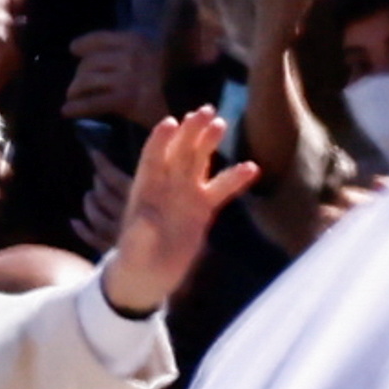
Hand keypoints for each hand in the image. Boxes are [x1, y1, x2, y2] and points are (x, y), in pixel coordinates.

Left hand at [99, 110, 254, 315]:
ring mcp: (186, 195)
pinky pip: (221, 188)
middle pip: (179, 152)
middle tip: (205, 111)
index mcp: (146, 190)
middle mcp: (167, 186)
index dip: (161, 141)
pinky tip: (253, 167)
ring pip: (199, 162)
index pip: (153, 159)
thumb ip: (140, 234)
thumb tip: (148, 221)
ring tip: (221, 124)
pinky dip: (235, 178)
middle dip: (191, 132)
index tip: (172, 123)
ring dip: (208, 143)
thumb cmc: (135, 261)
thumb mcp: (135, 250)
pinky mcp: (203, 209)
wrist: (148, 277)